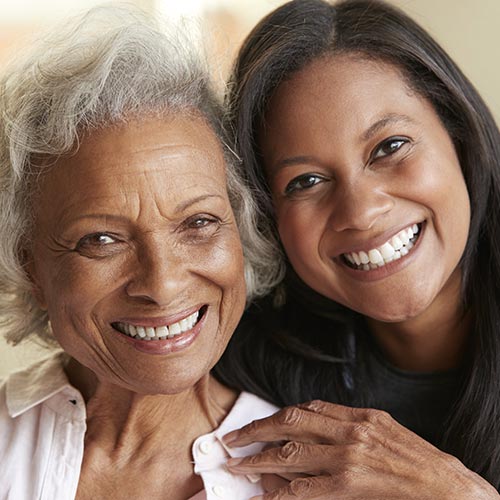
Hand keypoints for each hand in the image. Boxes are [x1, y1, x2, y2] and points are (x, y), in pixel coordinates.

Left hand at [223, 400, 498, 499]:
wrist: (449, 490)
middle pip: (290, 423)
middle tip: (232, 440)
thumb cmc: (419, 462)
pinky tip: (264, 496)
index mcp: (359, 416)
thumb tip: (313, 425)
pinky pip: (304, 488)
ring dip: (259, 460)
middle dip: (256, 431)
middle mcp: (349, 431)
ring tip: (237, 466)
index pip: (306, 409)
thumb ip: (350, 424)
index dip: (277, 417)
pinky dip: (280, 493)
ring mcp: (347, 458)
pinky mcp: (348, 486)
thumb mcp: (385, 430)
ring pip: (290, 453)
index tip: (259, 424)